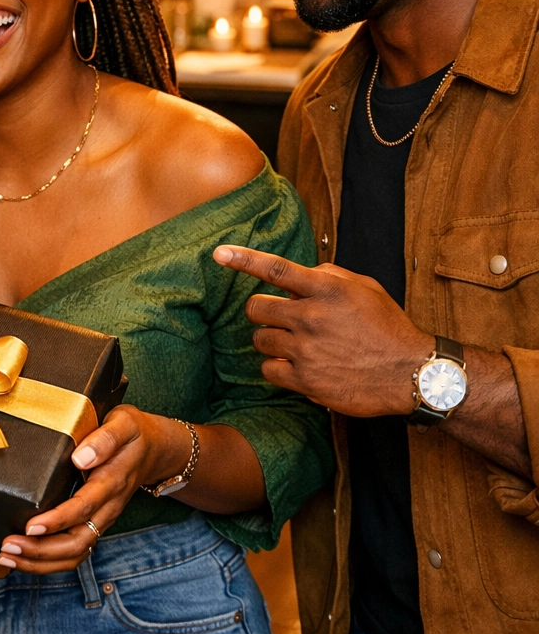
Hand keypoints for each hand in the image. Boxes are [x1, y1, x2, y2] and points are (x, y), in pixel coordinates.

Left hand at [0, 405, 190, 573]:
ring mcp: (101, 518)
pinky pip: (74, 550)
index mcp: (112, 482)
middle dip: (41, 551)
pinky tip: (22, 558)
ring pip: (75, 553)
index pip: (83, 508)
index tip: (30, 527)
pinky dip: (47, 561)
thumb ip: (105, 438)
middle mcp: (107, 507)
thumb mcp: (124, 423)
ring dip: (41, 562)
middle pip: (77, 542)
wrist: (154, 449)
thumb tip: (80, 457)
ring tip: (7, 557)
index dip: (56, 521)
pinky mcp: (94, 522)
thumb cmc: (133, 433)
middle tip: (7, 547)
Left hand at [212, 245, 433, 416]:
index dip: (243, 259)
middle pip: (256, 308)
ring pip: (259, 340)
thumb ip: (329, 276)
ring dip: (271, 340)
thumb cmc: (388, 327)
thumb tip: (300, 274)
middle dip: (262, 311)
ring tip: (296, 344)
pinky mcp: (306, 380)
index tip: (219, 253)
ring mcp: (307, 350)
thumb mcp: (365, 288)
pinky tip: (297, 367)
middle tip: (279, 318)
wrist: (413, 374)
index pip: (276, 269)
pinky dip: (277, 368)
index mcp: (327, 290)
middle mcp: (312, 317)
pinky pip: (268, 370)